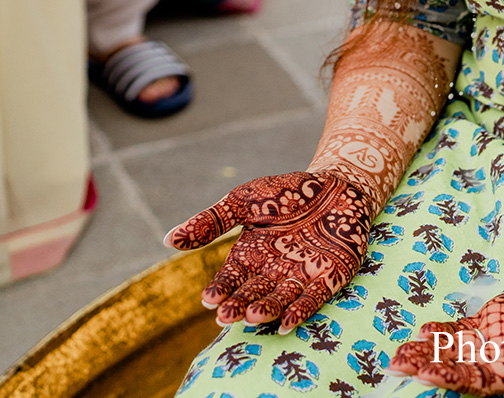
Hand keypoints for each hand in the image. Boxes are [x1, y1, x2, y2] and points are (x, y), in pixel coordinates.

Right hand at [166, 169, 373, 330]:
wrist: (336, 182)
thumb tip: (167, 239)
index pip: (231, 277)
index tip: (209, 299)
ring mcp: (301, 276)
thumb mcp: (244, 200)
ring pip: (280, 298)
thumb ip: (212, 221)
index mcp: (250, 255)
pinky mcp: (330, 277)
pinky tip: (286, 322)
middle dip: (239, 304)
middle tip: (225, 315)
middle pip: (253, 292)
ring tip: (250, 316)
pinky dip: (300, 310)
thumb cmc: (286, 193)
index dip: (221, 288)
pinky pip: (313, 297)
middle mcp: (273, 271)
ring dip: (266, 310)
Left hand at [388, 259, 503, 394]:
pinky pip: (468, 328)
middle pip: (461, 369)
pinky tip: (423, 331)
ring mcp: (502, 336)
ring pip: (458, 350)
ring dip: (429, 353)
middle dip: (429, 369)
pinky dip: (445, 331)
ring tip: (397, 355)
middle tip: (395, 366)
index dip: (455, 380)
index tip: (427, 376)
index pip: (484, 381)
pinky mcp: (501, 315)